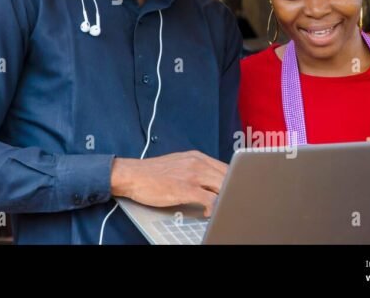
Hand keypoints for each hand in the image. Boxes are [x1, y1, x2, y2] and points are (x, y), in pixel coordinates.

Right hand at [110, 151, 227, 216]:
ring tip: (223, 209)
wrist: (132, 175)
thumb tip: (211, 183)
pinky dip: (214, 208)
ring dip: (226, 200)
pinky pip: (210, 200)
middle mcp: (197, 163)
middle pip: (228, 177)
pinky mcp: (186, 188)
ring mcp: (192, 175)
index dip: (235, 181)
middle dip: (234, 191)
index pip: (226, 167)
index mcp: (196, 157)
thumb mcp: (178, 165)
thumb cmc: (152, 173)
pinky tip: (208, 213)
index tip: (237, 191)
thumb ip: (196, 170)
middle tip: (232, 203)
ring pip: (223, 187)